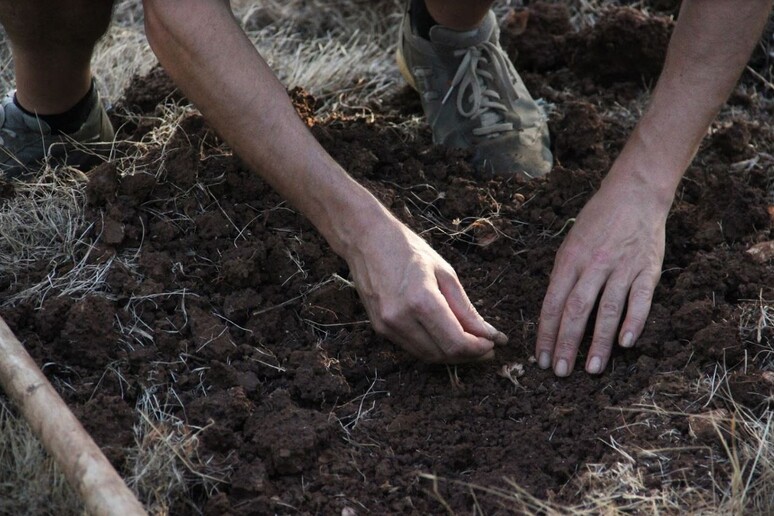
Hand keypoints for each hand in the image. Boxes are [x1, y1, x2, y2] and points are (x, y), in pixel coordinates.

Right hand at [344, 215, 506, 362]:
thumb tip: (489, 335)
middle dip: (469, 354)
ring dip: (452, 354)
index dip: (479, 349)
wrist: (366, 240)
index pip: (456, 342)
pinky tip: (446, 337)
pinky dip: (433, 348)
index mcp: (421, 300)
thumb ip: (466, 309)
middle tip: (487, 346)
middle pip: (443, 354)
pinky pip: (413, 348)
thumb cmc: (408, 249)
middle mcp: (401, 319)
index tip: (493, 343)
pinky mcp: (379, 329)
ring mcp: (387, 326)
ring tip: (470, 343)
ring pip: (428, 356)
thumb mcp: (445, 273)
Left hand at [535, 171, 669, 375]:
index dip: (546, 333)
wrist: (634, 194)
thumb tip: (553, 313)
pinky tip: (625, 343)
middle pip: (576, 310)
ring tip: (592, 369)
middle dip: (566, 344)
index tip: (541, 358)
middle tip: (561, 372)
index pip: (553, 303)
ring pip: (608, 310)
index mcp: (570, 260)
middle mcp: (594, 265)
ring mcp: (622, 268)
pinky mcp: (647, 270)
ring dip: (599, 342)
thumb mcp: (571, 244)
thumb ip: (564, 276)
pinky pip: (640, 300)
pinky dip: (633, 322)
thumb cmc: (597, 222)